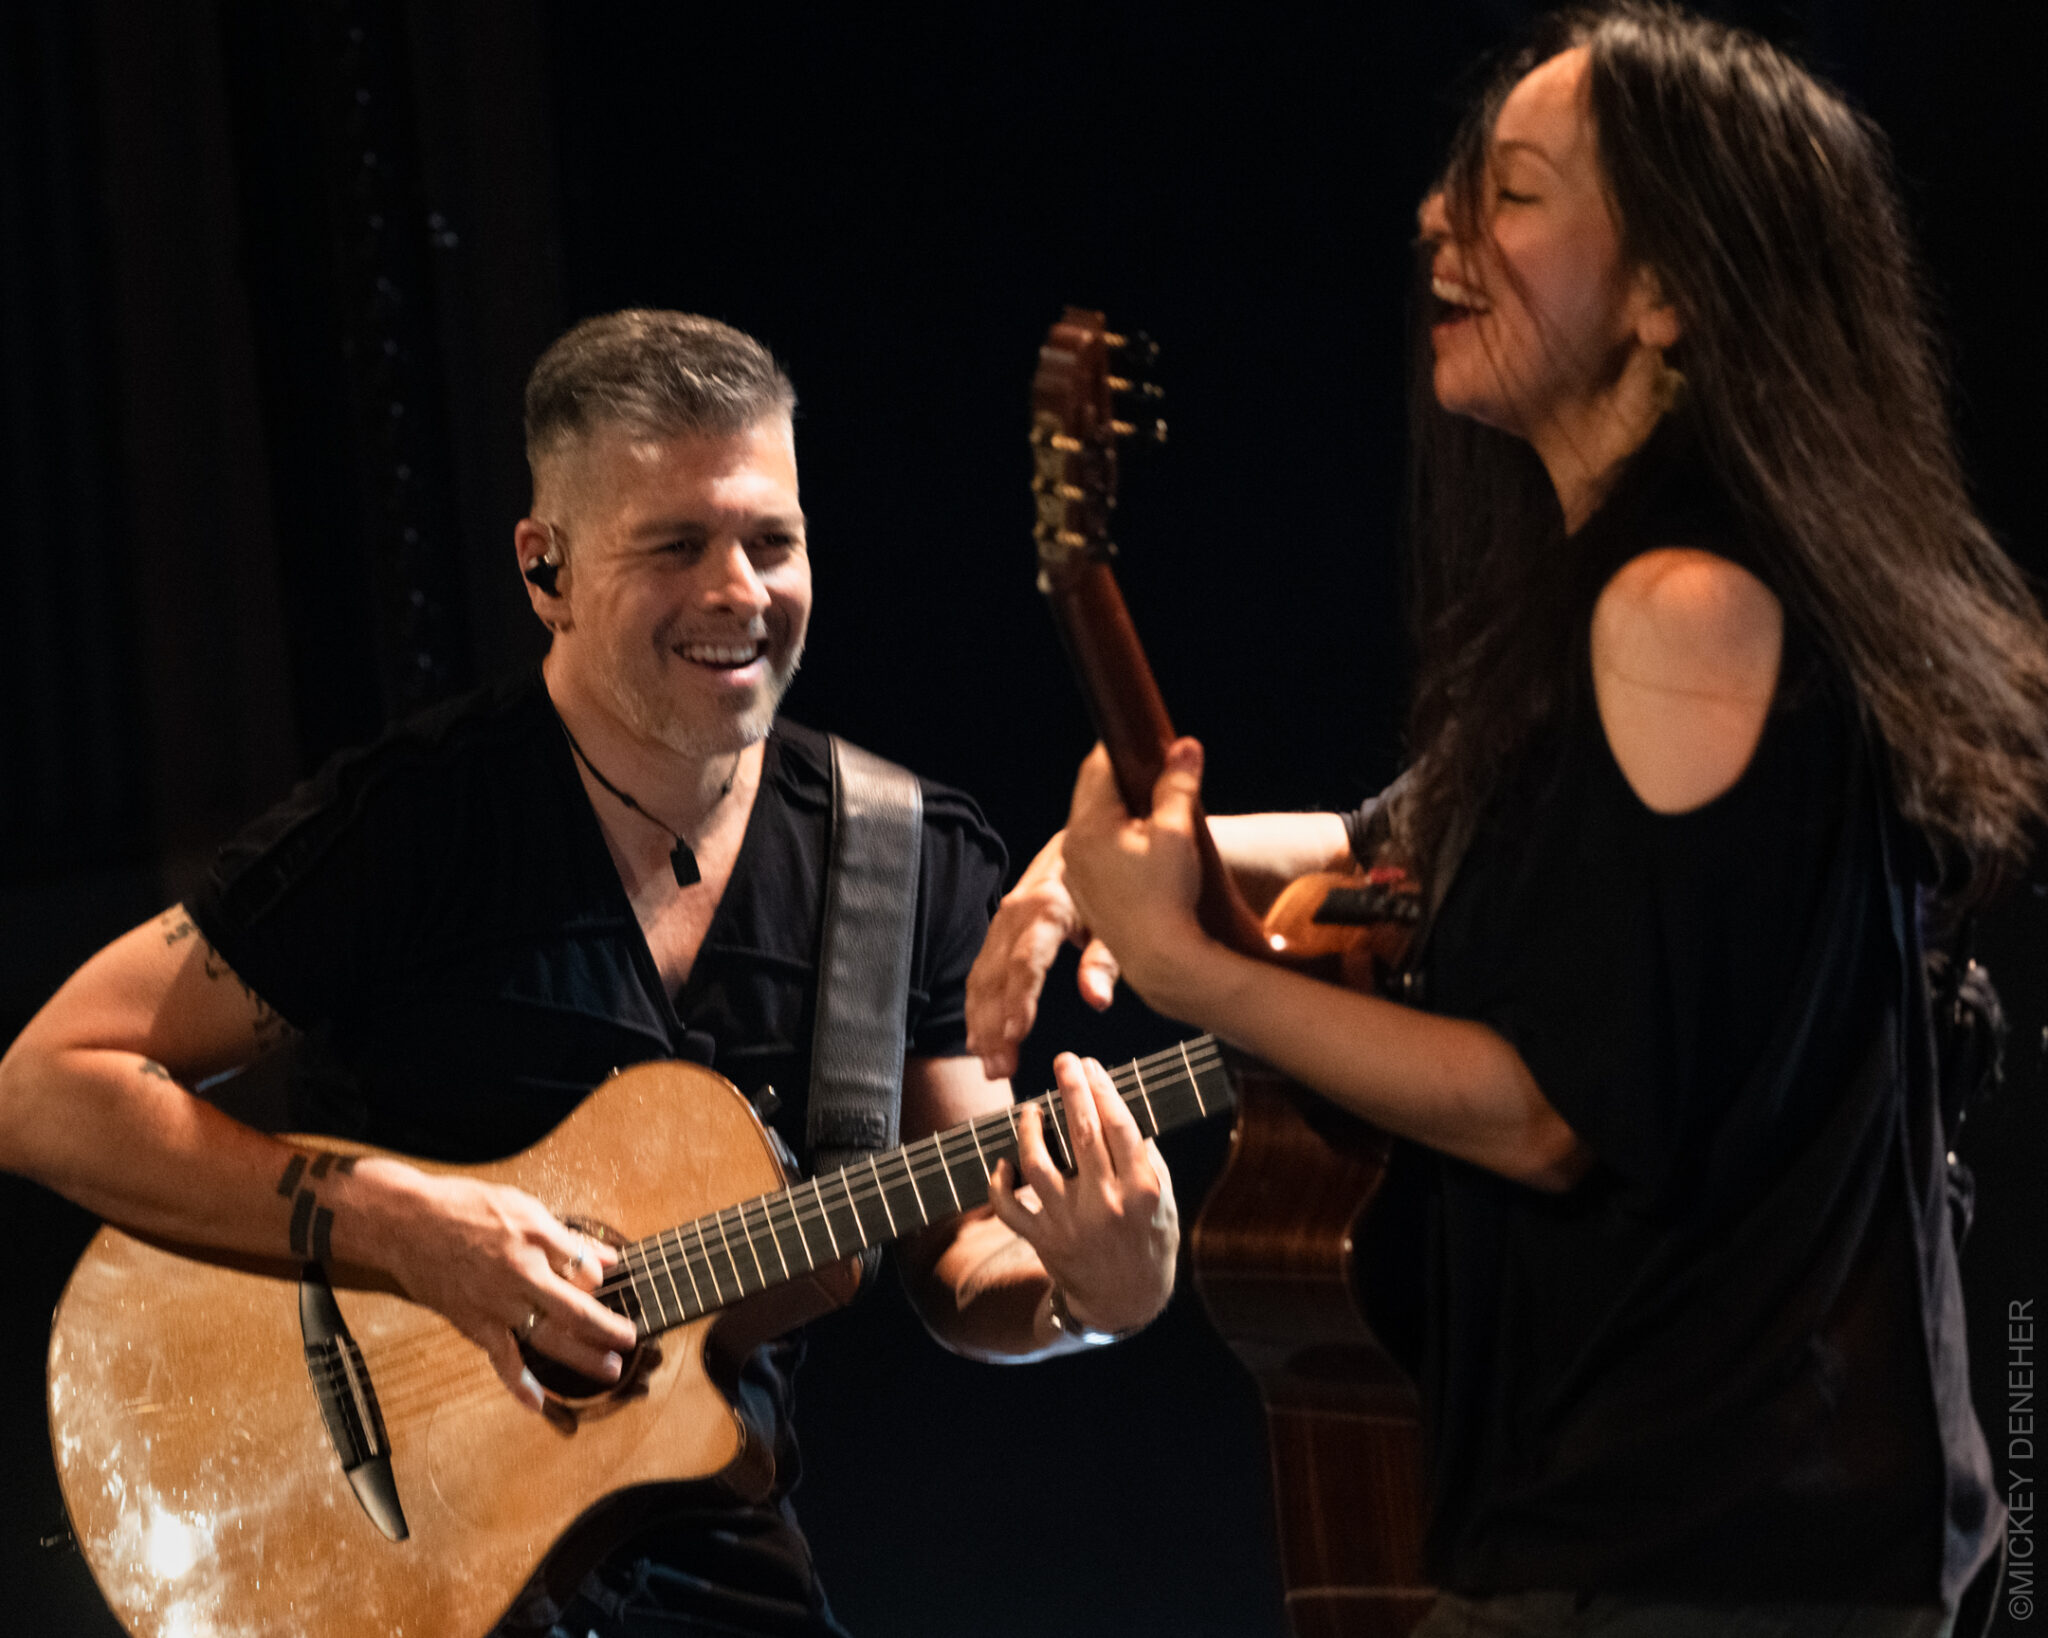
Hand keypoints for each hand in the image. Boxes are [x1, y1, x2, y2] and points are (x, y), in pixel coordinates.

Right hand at [347, 1161, 637, 1411]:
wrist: (406, 1224)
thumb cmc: (464, 1208)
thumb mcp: (522, 1206)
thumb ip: (566, 1237)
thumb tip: (606, 1256)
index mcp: (536, 1238)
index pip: (585, 1267)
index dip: (600, 1278)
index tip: (605, 1283)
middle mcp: (522, 1273)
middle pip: (576, 1309)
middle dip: (608, 1328)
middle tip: (630, 1340)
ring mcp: (498, 1303)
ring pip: (549, 1337)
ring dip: (582, 1357)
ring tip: (611, 1369)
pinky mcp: (475, 1323)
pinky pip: (502, 1359)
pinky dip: (520, 1384)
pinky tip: (537, 1404)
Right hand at [965, 832, 1123, 1078]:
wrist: (1085, 842)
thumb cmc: (1109, 884)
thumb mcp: (1116, 918)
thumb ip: (1106, 960)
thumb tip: (1097, 1000)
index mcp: (1048, 908)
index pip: (1027, 963)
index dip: (1019, 1001)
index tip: (1016, 1036)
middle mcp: (1016, 914)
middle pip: (997, 977)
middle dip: (995, 1025)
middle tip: (1000, 1069)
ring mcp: (1002, 922)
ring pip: (982, 977)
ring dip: (981, 1023)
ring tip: (990, 1064)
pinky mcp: (998, 931)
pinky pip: (980, 972)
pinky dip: (977, 1007)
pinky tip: (979, 1039)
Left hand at [987, 1052, 1177, 1335]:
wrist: (1125, 1300)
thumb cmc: (1149, 1240)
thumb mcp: (1165, 1200)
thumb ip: (1147, 1158)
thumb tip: (1122, 1108)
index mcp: (1141, 1191)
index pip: (1120, 1127)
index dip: (1103, 1090)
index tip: (1091, 1065)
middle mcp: (1105, 1205)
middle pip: (1082, 1134)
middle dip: (1071, 1089)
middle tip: (1064, 1060)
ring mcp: (1070, 1223)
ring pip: (1037, 1165)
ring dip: (1030, 1130)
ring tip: (1031, 1109)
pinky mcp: (1044, 1239)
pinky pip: (1010, 1206)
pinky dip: (1000, 1182)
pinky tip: (1005, 1160)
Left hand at [1061, 738, 1209, 1015]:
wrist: (1161, 959)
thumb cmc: (1168, 896)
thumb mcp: (1177, 833)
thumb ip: (1178, 785)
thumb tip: (1185, 746)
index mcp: (1089, 826)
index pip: (1099, 768)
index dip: (1123, 749)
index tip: (1141, 738)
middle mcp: (1072, 848)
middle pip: (1092, 796)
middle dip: (1118, 779)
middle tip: (1146, 767)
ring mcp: (1075, 875)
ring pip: (1091, 827)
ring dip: (1115, 813)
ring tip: (1146, 810)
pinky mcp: (1086, 896)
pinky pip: (1095, 855)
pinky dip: (1113, 844)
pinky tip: (1137, 850)